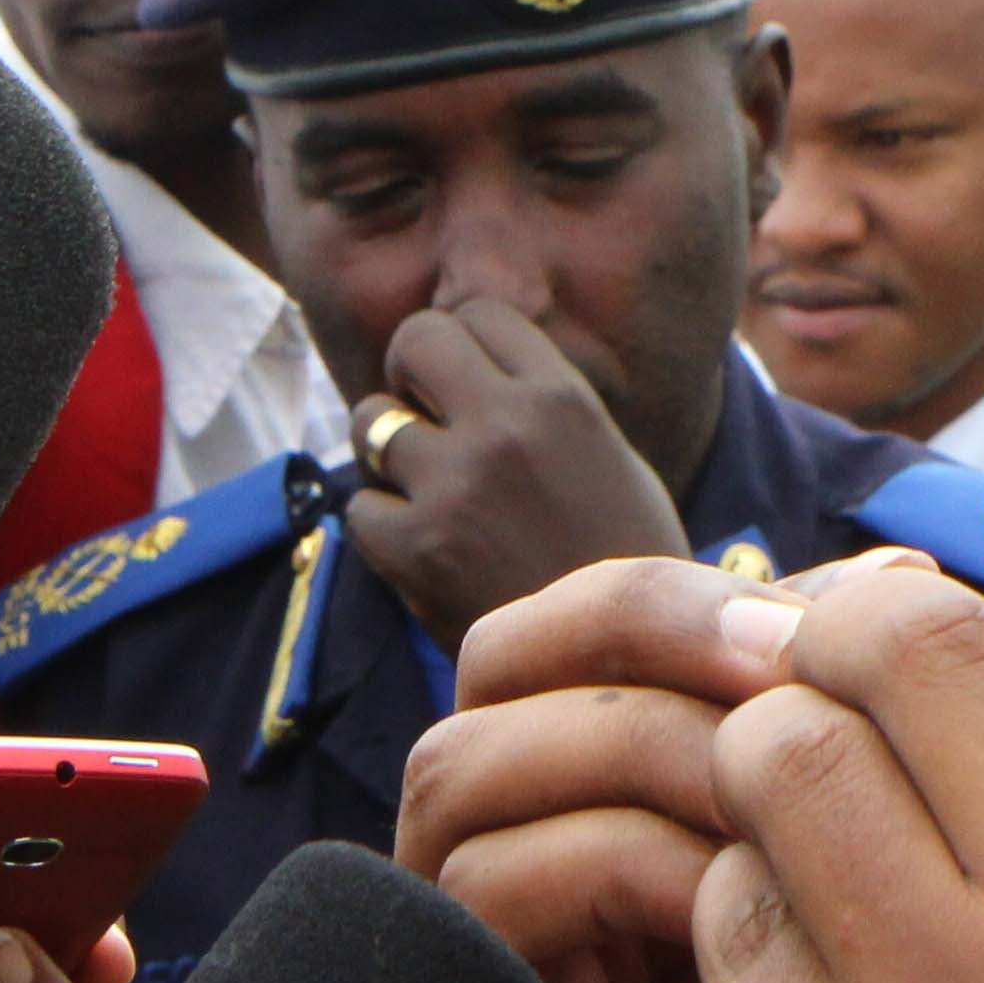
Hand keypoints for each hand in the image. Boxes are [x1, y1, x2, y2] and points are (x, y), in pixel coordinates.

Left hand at [347, 303, 688, 648]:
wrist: (619, 670)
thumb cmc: (622, 561)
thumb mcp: (611, 455)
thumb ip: (545, 399)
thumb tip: (472, 353)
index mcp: (563, 398)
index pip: (480, 312)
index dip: (466, 344)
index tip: (468, 381)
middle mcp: (505, 427)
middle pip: (414, 339)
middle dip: (411, 372)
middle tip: (426, 415)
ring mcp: (454, 487)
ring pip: (370, 421)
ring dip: (386, 450)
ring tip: (423, 487)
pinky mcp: (414, 549)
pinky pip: (360, 506)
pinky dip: (382, 525)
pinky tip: (422, 547)